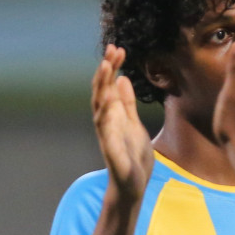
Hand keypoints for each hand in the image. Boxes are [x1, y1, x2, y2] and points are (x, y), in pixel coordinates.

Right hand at [91, 46, 152, 201]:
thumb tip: (122, 79)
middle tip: (111, 49)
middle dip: (105, 71)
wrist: (133, 185)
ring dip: (102, 87)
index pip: (109, 86)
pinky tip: (109, 100)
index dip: (112, 68)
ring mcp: (107, 136)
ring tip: (106, 67)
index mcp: (113, 115)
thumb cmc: (133, 156)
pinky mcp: (111, 151)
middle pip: (101, 92)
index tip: (118, 49)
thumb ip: (127, 103)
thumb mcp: (134, 123)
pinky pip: (105, 131)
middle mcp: (106, 123)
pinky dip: (105, 115)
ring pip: (100, 107)